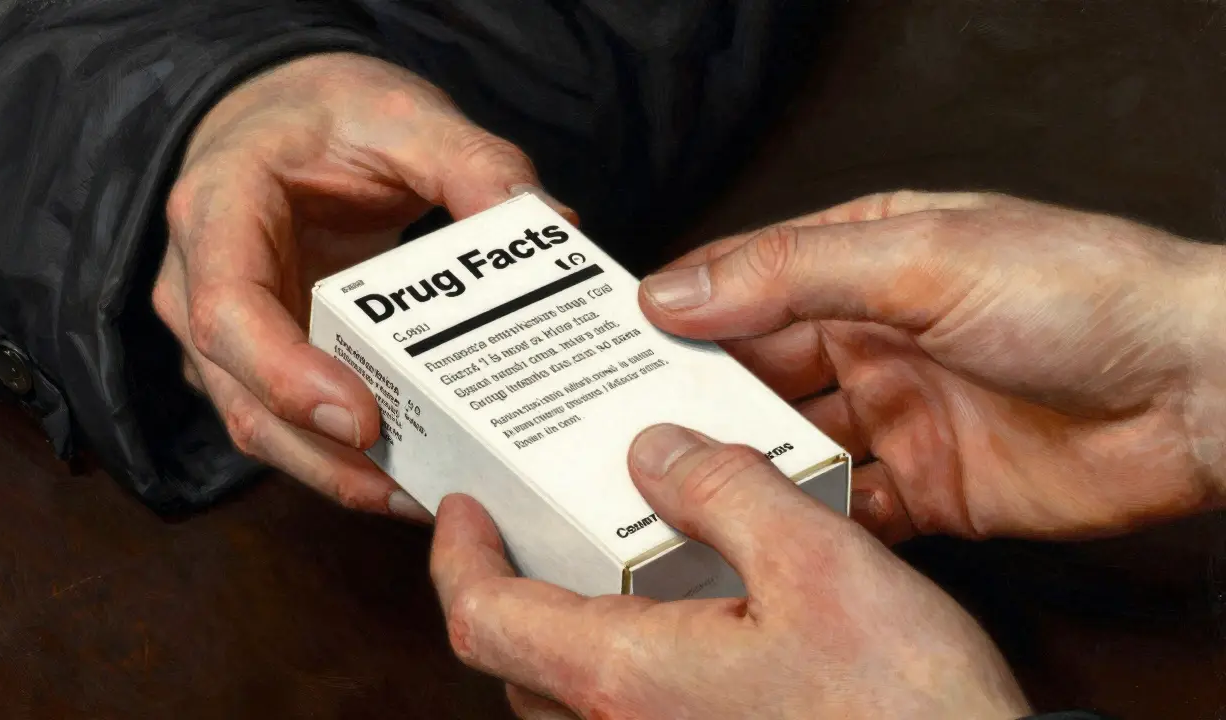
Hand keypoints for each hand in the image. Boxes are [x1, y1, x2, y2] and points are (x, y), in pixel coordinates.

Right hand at [152, 53, 573, 518]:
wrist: (282, 119)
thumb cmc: (328, 113)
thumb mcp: (404, 114)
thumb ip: (475, 164)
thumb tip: (554, 230)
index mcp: (218, 211)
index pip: (228, 312)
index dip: (288, 377)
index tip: (364, 418)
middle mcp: (198, 285)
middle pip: (243, 401)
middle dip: (328, 460)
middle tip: (423, 489)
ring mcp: (221, 335)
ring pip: (264, 431)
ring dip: (342, 476)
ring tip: (432, 496)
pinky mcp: (257, 363)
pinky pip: (291, 427)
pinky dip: (346, 461)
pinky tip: (417, 473)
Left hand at [431, 424, 1029, 719]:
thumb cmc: (902, 710)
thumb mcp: (820, 565)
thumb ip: (727, 493)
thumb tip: (656, 453)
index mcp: (627, 676)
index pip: (483, 616)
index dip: (457, 554)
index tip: (460, 505)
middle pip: (515, 656)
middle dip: (508, 584)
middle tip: (530, 519)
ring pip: (567, 692)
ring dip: (564, 625)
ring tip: (608, 559)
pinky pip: (623, 714)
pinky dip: (621, 660)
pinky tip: (686, 621)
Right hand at [641, 191, 1225, 542]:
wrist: (1199, 392)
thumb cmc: (1084, 293)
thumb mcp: (922, 259)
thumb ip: (794, 274)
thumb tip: (680, 291)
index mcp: (866, 263)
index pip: (747, 284)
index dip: (680, 314)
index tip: (610, 347)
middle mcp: (873, 340)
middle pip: (757, 373)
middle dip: (697, 399)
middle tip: (624, 428)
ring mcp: (898, 418)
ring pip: (791, 446)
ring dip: (743, 464)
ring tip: (674, 483)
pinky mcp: (929, 492)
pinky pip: (846, 510)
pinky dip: (806, 521)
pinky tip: (766, 529)